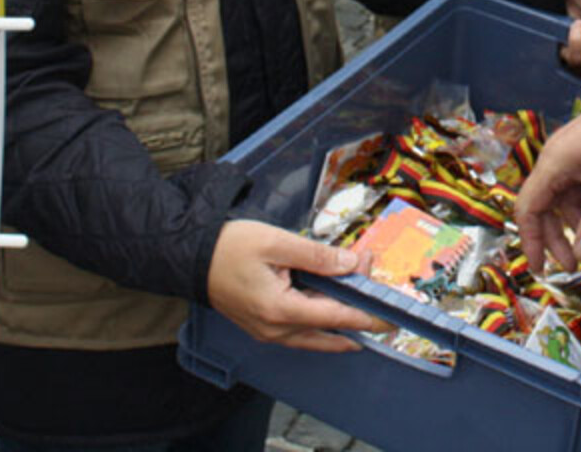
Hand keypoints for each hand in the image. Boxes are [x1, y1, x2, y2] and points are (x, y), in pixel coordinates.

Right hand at [207, 219, 390, 352]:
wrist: (191, 257)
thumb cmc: (230, 247)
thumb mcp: (277, 242)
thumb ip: (318, 256)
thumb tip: (352, 265)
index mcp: (281, 310)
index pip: (336, 317)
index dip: (366, 315)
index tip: (389, 316)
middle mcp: (275, 331)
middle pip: (329, 334)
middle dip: (356, 322)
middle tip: (379, 310)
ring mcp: (267, 333)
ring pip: (315, 338)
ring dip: (338, 326)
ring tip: (361, 311)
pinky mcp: (262, 328)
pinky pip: (299, 334)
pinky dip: (320, 325)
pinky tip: (330, 311)